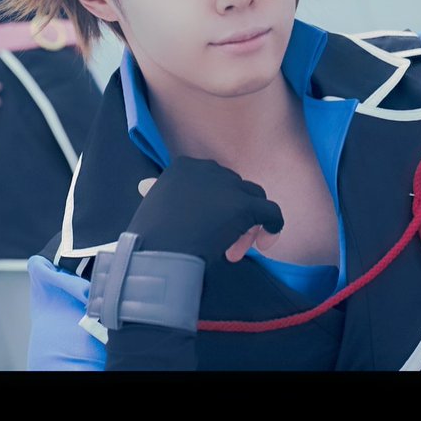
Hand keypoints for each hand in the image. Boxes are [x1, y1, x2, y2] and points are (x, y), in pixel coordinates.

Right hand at [129, 157, 283, 267]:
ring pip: (252, 200)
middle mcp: (208, 169)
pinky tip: (266, 242)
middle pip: (234, 190)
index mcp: (184, 167)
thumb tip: (147, 186)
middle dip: (230, 217)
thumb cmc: (149, 237)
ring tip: (233, 251)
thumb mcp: (151, 207)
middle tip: (223, 246)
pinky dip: (273, 226)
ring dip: (246, 225)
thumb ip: (159, 194)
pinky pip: (271, 212)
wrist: (157, 253)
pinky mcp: (244, 206)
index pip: (212, 183)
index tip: (204, 229)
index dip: (213, 207)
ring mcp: (228, 187)